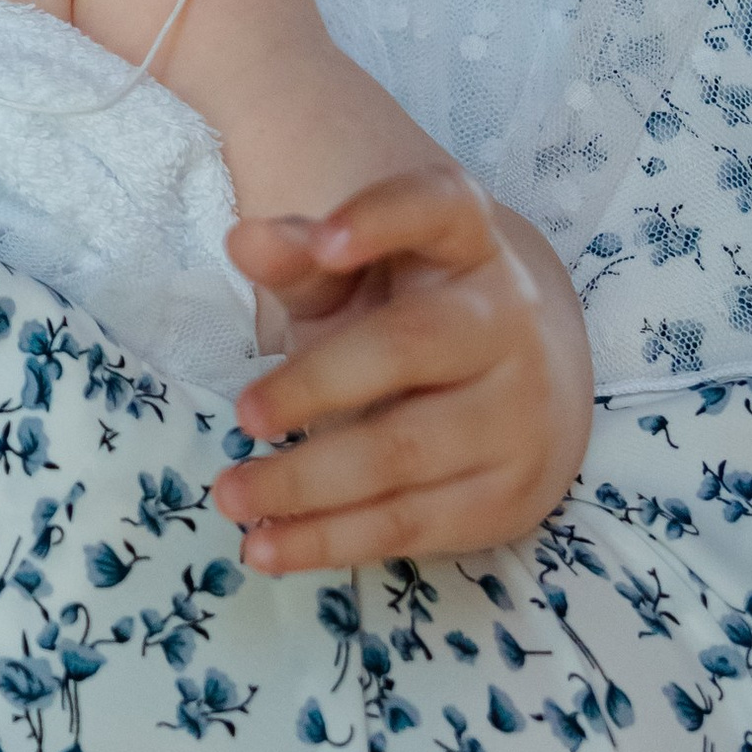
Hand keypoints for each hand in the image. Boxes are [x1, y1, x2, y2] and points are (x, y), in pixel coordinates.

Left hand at [215, 166, 592, 574]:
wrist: (523, 387)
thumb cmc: (409, 319)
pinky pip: (410, 522)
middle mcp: (506, 319)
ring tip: (229, 494)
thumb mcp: (356, 278)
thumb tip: (242, 238)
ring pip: (404, 451)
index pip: (439, 206)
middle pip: (410, 346)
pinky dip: (331, 540)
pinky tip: (268, 546)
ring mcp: (518, 410)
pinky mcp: (508, 493)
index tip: (323, 240)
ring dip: (307, 481)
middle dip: (317, 385)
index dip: (383, 219)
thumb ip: (300, 260)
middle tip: (242, 414)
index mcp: (466, 243)